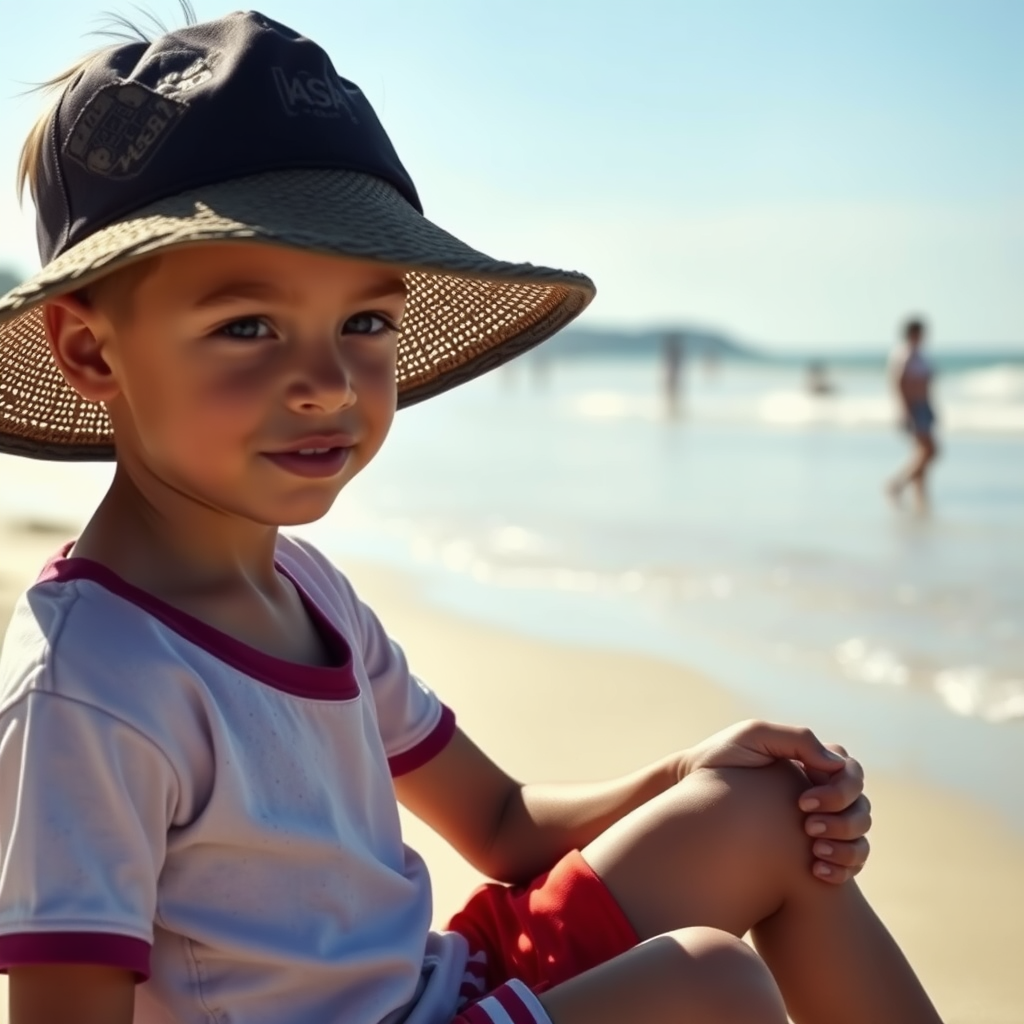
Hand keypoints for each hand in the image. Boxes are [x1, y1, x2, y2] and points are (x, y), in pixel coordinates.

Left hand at [678, 719, 870, 884]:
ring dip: (845, 845)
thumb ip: (794, 739)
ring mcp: (824, 821)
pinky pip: (850, 862)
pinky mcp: (819, 849)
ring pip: (860, 836)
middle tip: (808, 828)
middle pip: (861, 806)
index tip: (802, 802)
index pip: (851, 772)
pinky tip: (816, 871)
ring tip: (815, 853)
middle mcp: (824, 790)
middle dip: (843, 819)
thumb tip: (834, 764)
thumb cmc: (720, 761)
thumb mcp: (751, 738)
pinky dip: (842, 868)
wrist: (695, 799)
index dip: (838, 789)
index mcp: (812, 761)